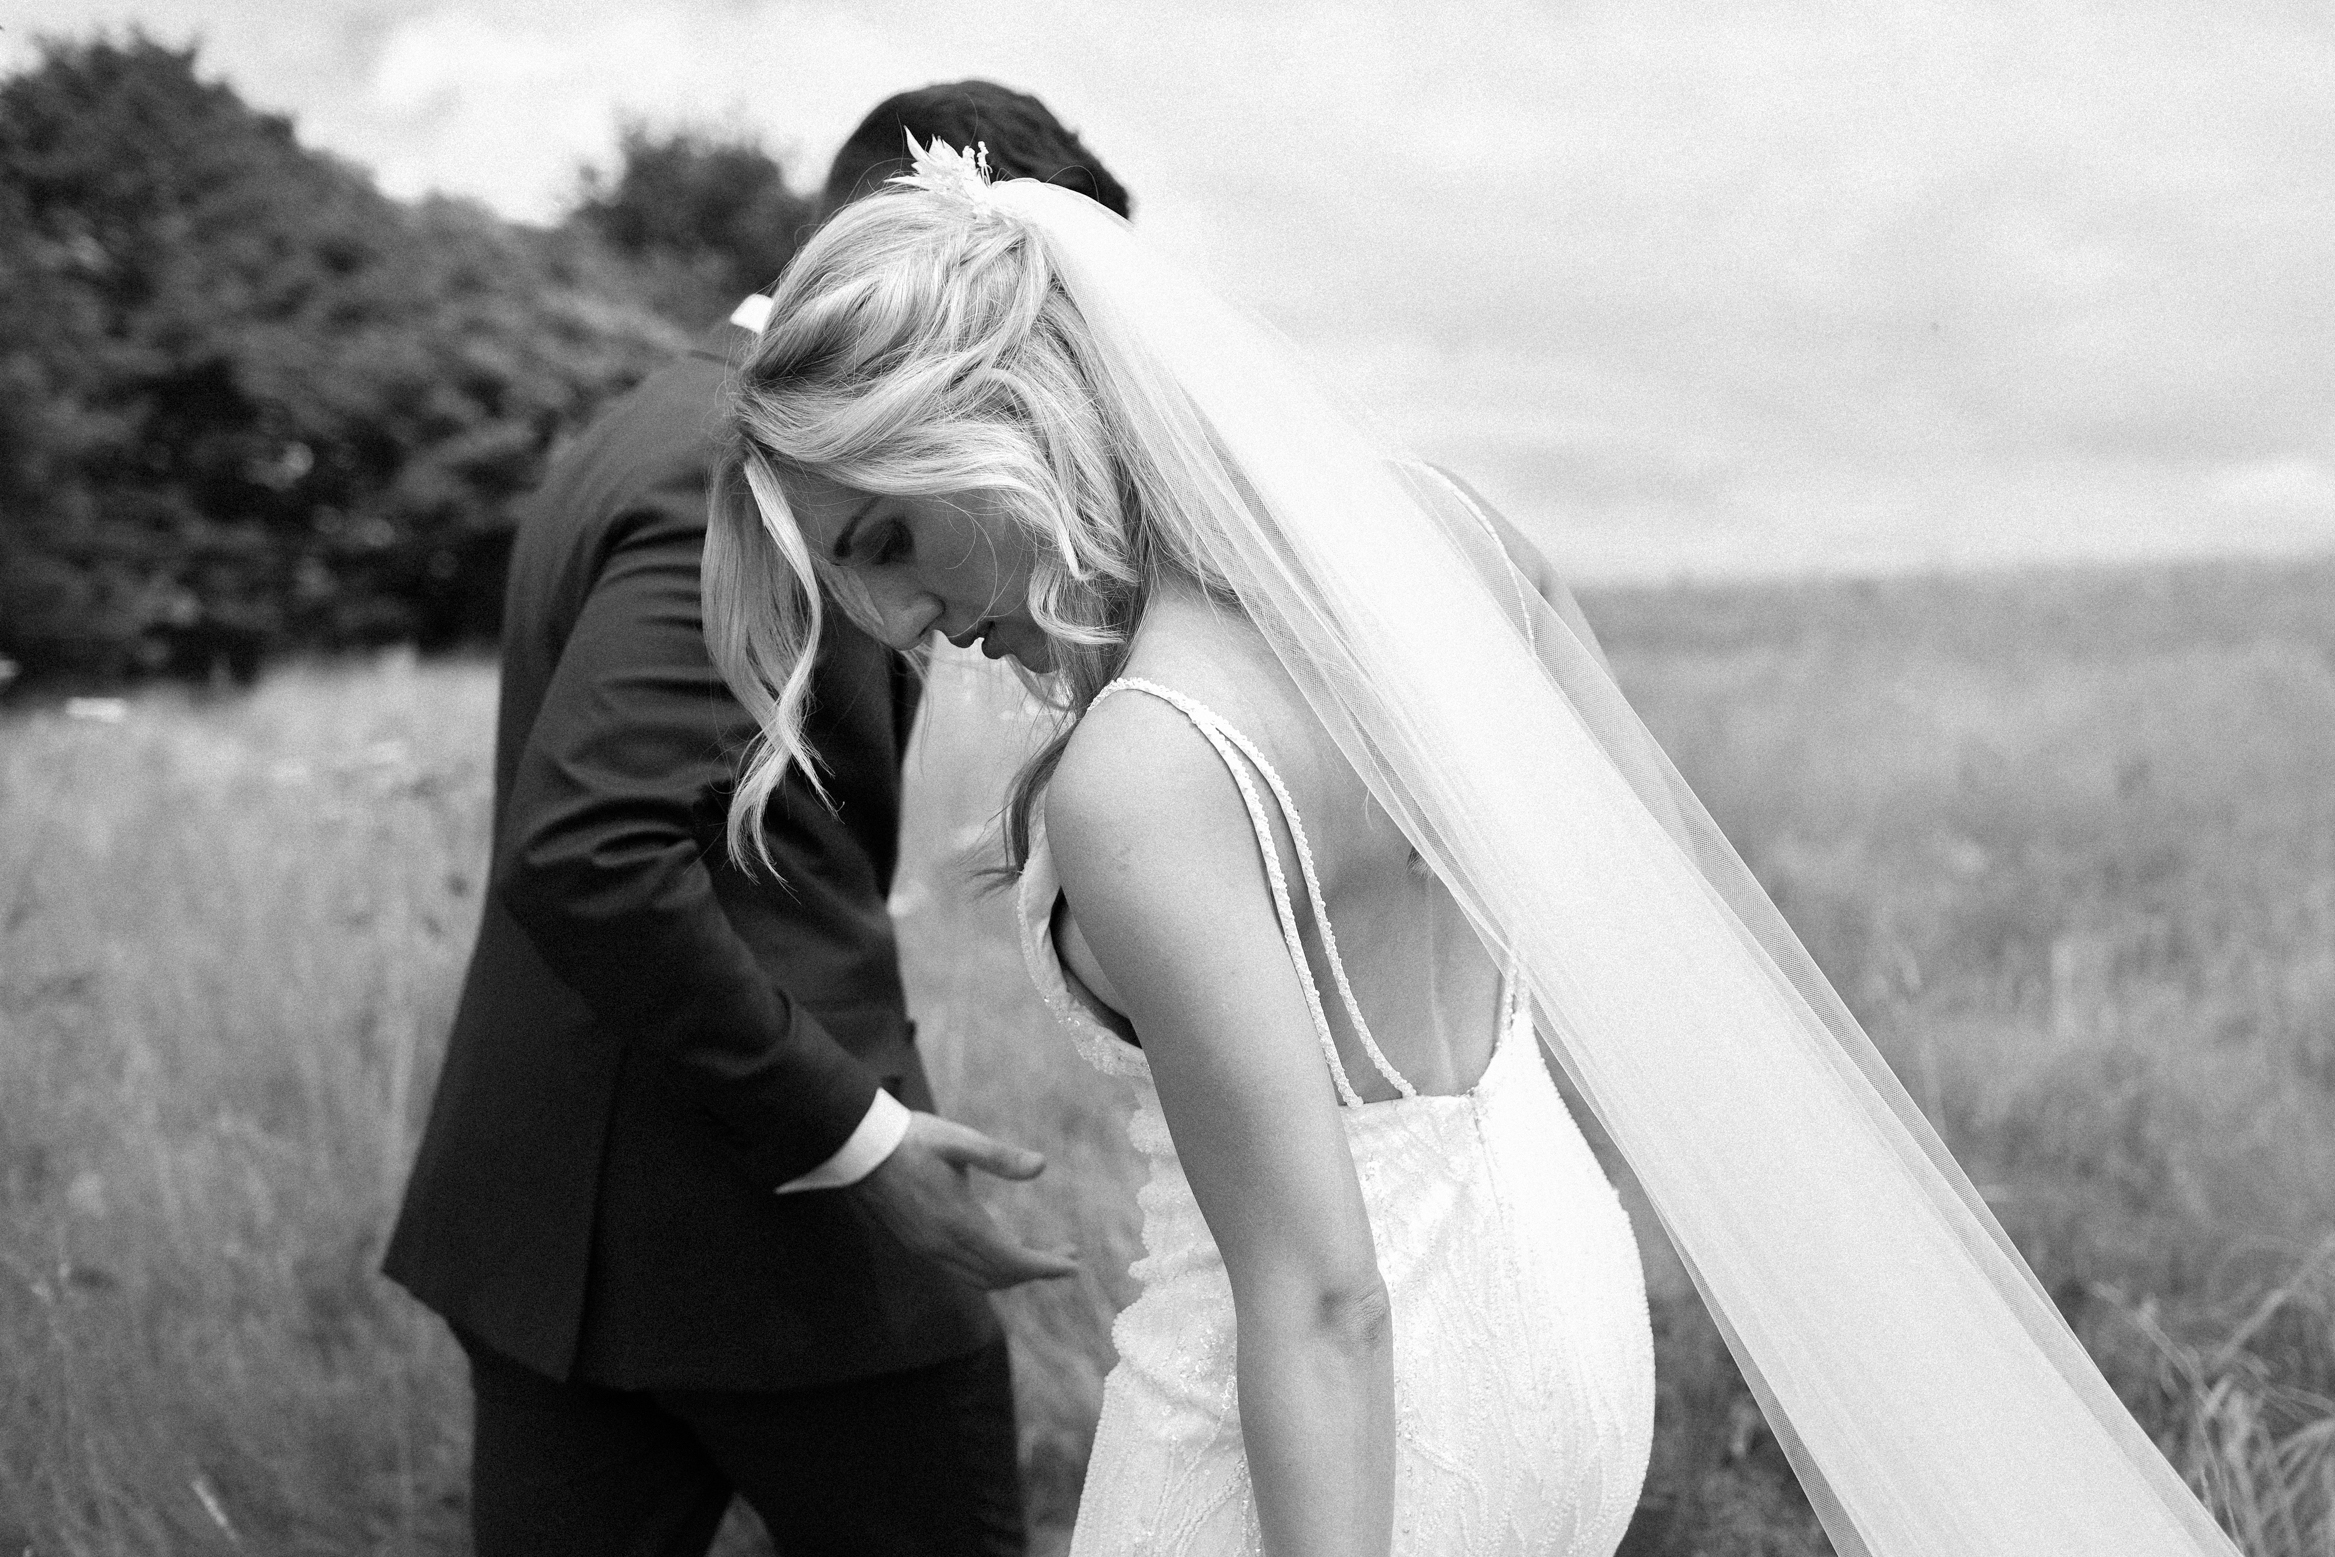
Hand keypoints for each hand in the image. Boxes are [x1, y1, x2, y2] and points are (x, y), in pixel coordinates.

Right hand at [852, 1111, 1079, 1289]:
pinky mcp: (918, 1245)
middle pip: (1000, 1275)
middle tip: (1069, 1257)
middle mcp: (943, 1246)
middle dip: (1037, 1270)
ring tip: (1043, 1255)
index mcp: (959, 1223)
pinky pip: (962, 1271)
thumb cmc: (911, 1139)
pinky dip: (990, 1269)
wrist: (860, 1149)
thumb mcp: (958, 1141)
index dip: (1046, 1266)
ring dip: (1014, 1272)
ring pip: (981, 1279)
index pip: (1012, 1261)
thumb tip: (1041, 1166)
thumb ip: (1000, 1157)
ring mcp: (928, 1249)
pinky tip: (1003, 1249)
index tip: (1073, 1265)